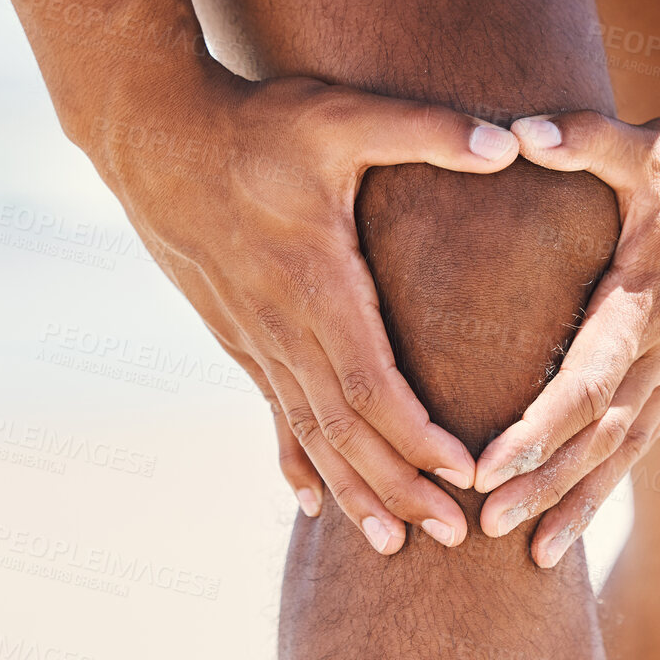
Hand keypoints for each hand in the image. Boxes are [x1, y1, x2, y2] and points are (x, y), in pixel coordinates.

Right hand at [91, 67, 522, 554]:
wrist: (153, 135)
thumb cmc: (257, 123)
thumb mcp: (343, 115)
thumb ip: (426, 130)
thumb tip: (507, 142)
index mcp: (315, 283)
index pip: (370, 384)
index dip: (416, 436)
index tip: (463, 473)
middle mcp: (280, 325)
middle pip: (344, 429)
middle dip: (399, 486)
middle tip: (450, 536)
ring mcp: (253, 337)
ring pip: (309, 433)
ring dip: (353, 489)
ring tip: (393, 543)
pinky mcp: (236, 335)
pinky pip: (274, 413)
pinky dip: (299, 460)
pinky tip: (310, 501)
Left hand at [473, 108, 659, 565]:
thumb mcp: (657, 142)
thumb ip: (583, 139)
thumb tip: (516, 134)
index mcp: (647, 294)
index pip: (589, 375)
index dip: (539, 426)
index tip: (490, 466)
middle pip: (599, 432)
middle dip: (542, 483)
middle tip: (483, 527)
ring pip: (625, 449)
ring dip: (574, 500)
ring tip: (528, 556)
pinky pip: (647, 441)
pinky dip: (608, 486)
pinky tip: (574, 526)